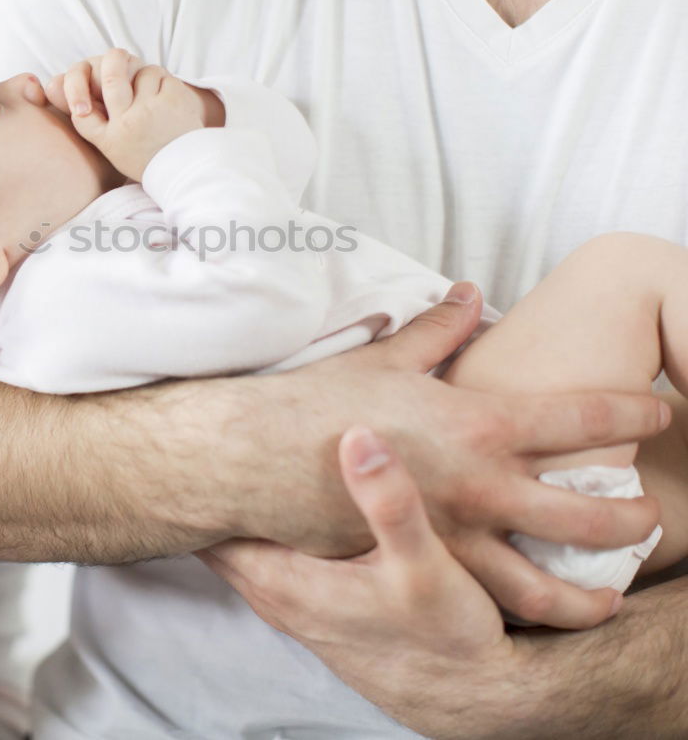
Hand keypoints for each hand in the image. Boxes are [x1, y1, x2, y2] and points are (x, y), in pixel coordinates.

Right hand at [50, 48, 215, 179]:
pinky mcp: (174, 101)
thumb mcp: (113, 149)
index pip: (82, 109)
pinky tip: (167, 96)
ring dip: (145, 75)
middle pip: (109, 78)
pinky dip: (164, 81)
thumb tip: (54, 85)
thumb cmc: (147, 156)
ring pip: (142, 72)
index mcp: (110, 139)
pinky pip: (162, 75)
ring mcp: (151, 111)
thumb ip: (90, 123)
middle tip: (116, 56)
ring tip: (152, 93)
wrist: (188, 168)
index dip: (78, 90)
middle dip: (113, 60)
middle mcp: (127, 125)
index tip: (89, 89)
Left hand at [199, 430, 532, 739]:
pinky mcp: (309, 598)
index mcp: (283, 580)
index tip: (200, 429)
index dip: (200, 476)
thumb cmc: (447, 634)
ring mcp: (288, 599)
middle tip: (209, 423)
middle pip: (214, 529)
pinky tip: (278, 487)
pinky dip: (260, 518)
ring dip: (235, 500)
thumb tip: (358, 436)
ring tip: (233, 443)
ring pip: (238, 540)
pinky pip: (263, 549)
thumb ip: (390, 502)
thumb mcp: (424, 564)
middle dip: (208, 481)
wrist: (471, 697)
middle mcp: (274, 592)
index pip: (209, 524)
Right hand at [231, 283, 668, 626]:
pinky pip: (487, 600)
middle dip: (632, 514)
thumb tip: (470, 295)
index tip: (660, 408)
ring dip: (592, 584)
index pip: (581, 416)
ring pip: (548, 579)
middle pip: (585, 510)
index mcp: (478, 422)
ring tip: (615, 587)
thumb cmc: (320, 401)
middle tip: (651, 510)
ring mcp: (454, 535)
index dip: (632, 410)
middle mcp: (480, 484)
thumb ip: (440, 328)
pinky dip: (524, 608)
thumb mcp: (387, 357)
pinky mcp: (420, 566)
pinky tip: (539, 608)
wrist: (256, 458)